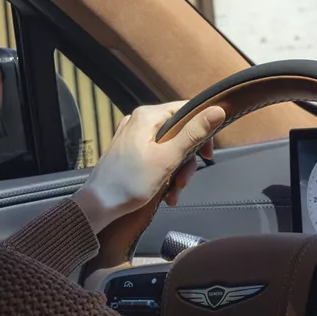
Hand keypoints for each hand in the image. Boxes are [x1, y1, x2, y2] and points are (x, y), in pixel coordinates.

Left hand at [73, 101, 227, 231]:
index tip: (207, 155)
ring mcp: (133, 137)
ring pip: (169, 148)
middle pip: (179, 133)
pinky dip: (165, 174)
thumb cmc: (129, 183)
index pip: (187, 110)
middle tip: (184, 181)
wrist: (98, 205)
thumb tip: (218, 110)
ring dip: (176, 172)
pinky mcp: (130, 152)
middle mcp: (139, 121)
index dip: (202, 130)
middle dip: (186, 161)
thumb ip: (193, 133)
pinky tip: (165, 193)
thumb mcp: (168, 158)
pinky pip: (157, 157)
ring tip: (173, 192)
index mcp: (147, 116)